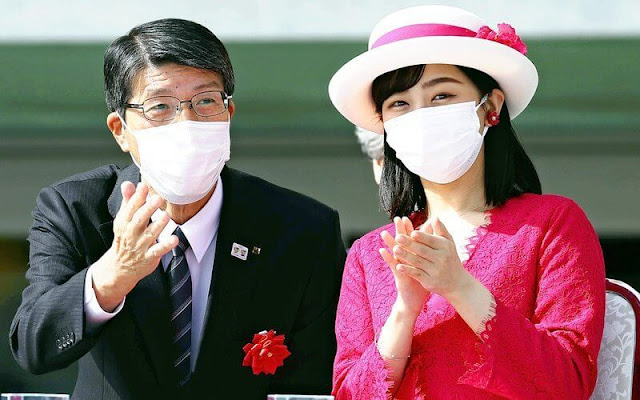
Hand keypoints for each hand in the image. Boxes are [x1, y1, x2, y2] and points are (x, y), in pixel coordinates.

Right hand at [92, 181, 177, 311]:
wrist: (120, 266)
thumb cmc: (125, 238)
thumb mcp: (123, 220)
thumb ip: (128, 201)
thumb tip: (128, 184)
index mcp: (124, 222)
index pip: (130, 208)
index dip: (137, 197)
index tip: (143, 186)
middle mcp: (131, 233)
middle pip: (139, 220)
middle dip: (148, 209)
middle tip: (158, 198)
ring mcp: (140, 246)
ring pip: (150, 234)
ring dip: (158, 225)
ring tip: (165, 216)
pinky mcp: (149, 257)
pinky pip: (158, 251)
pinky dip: (165, 245)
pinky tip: (174, 239)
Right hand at [380, 216, 429, 316]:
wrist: (415, 300)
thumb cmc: (422, 282)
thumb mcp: (427, 266)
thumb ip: (430, 254)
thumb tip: (435, 244)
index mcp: (413, 256)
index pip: (412, 240)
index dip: (410, 229)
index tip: (409, 218)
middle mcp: (406, 259)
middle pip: (403, 242)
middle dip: (400, 231)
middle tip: (397, 218)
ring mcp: (401, 266)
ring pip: (395, 252)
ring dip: (389, 242)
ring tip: (384, 231)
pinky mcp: (399, 275)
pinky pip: (393, 265)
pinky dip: (388, 258)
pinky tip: (382, 250)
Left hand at [392, 217, 473, 300]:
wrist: (457, 283)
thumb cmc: (450, 258)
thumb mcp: (449, 243)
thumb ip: (441, 230)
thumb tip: (434, 217)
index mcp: (445, 247)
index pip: (431, 240)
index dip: (421, 237)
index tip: (411, 232)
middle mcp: (441, 259)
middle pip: (422, 250)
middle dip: (409, 244)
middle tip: (397, 237)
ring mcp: (435, 271)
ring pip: (417, 261)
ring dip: (405, 255)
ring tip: (395, 249)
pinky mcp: (429, 281)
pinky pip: (417, 274)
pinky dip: (407, 270)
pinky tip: (398, 266)